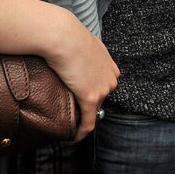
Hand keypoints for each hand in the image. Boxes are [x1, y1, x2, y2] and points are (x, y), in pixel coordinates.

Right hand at [44, 8, 119, 140]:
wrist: (63, 36)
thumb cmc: (67, 34)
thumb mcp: (82, 42)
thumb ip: (84, 52)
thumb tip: (70, 53)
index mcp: (109, 65)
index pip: (102, 85)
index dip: (90, 94)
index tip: (77, 100)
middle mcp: (111, 78)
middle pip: (99, 99)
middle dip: (85, 107)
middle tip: (69, 114)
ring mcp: (103, 89)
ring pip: (92, 112)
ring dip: (81, 119)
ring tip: (67, 125)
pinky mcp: (91, 98)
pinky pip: (88, 123)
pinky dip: (80, 134)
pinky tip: (71, 138)